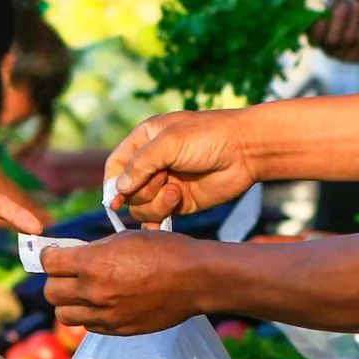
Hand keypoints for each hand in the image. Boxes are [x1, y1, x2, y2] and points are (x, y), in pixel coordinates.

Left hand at [42, 229, 201, 333]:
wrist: (195, 279)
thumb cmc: (165, 251)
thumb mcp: (125, 238)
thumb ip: (95, 250)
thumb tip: (76, 256)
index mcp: (93, 263)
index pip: (49, 263)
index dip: (50, 256)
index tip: (55, 254)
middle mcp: (94, 291)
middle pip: (50, 292)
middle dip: (55, 280)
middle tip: (67, 274)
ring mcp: (106, 314)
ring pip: (64, 314)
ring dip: (68, 302)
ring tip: (81, 293)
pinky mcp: (118, 330)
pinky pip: (88, 326)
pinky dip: (88, 315)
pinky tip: (101, 303)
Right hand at [106, 109, 257, 222]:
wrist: (246, 151)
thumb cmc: (208, 137)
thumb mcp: (169, 143)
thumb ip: (141, 164)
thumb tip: (118, 189)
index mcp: (145, 140)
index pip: (116, 165)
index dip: (113, 183)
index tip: (115, 200)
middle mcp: (153, 163)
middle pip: (128, 190)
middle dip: (143, 190)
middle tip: (165, 180)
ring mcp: (166, 184)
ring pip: (142, 207)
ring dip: (156, 204)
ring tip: (177, 192)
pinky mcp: (181, 202)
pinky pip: (159, 217)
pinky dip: (159, 221)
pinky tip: (164, 221)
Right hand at [310, 0, 358, 62]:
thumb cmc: (351, 14)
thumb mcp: (339, 7)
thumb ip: (333, 6)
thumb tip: (331, 4)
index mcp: (320, 39)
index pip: (314, 40)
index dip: (317, 32)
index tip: (322, 21)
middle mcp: (331, 51)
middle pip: (333, 40)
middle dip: (338, 21)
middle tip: (344, 6)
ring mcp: (346, 56)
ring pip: (350, 38)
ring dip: (354, 18)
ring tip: (358, 6)